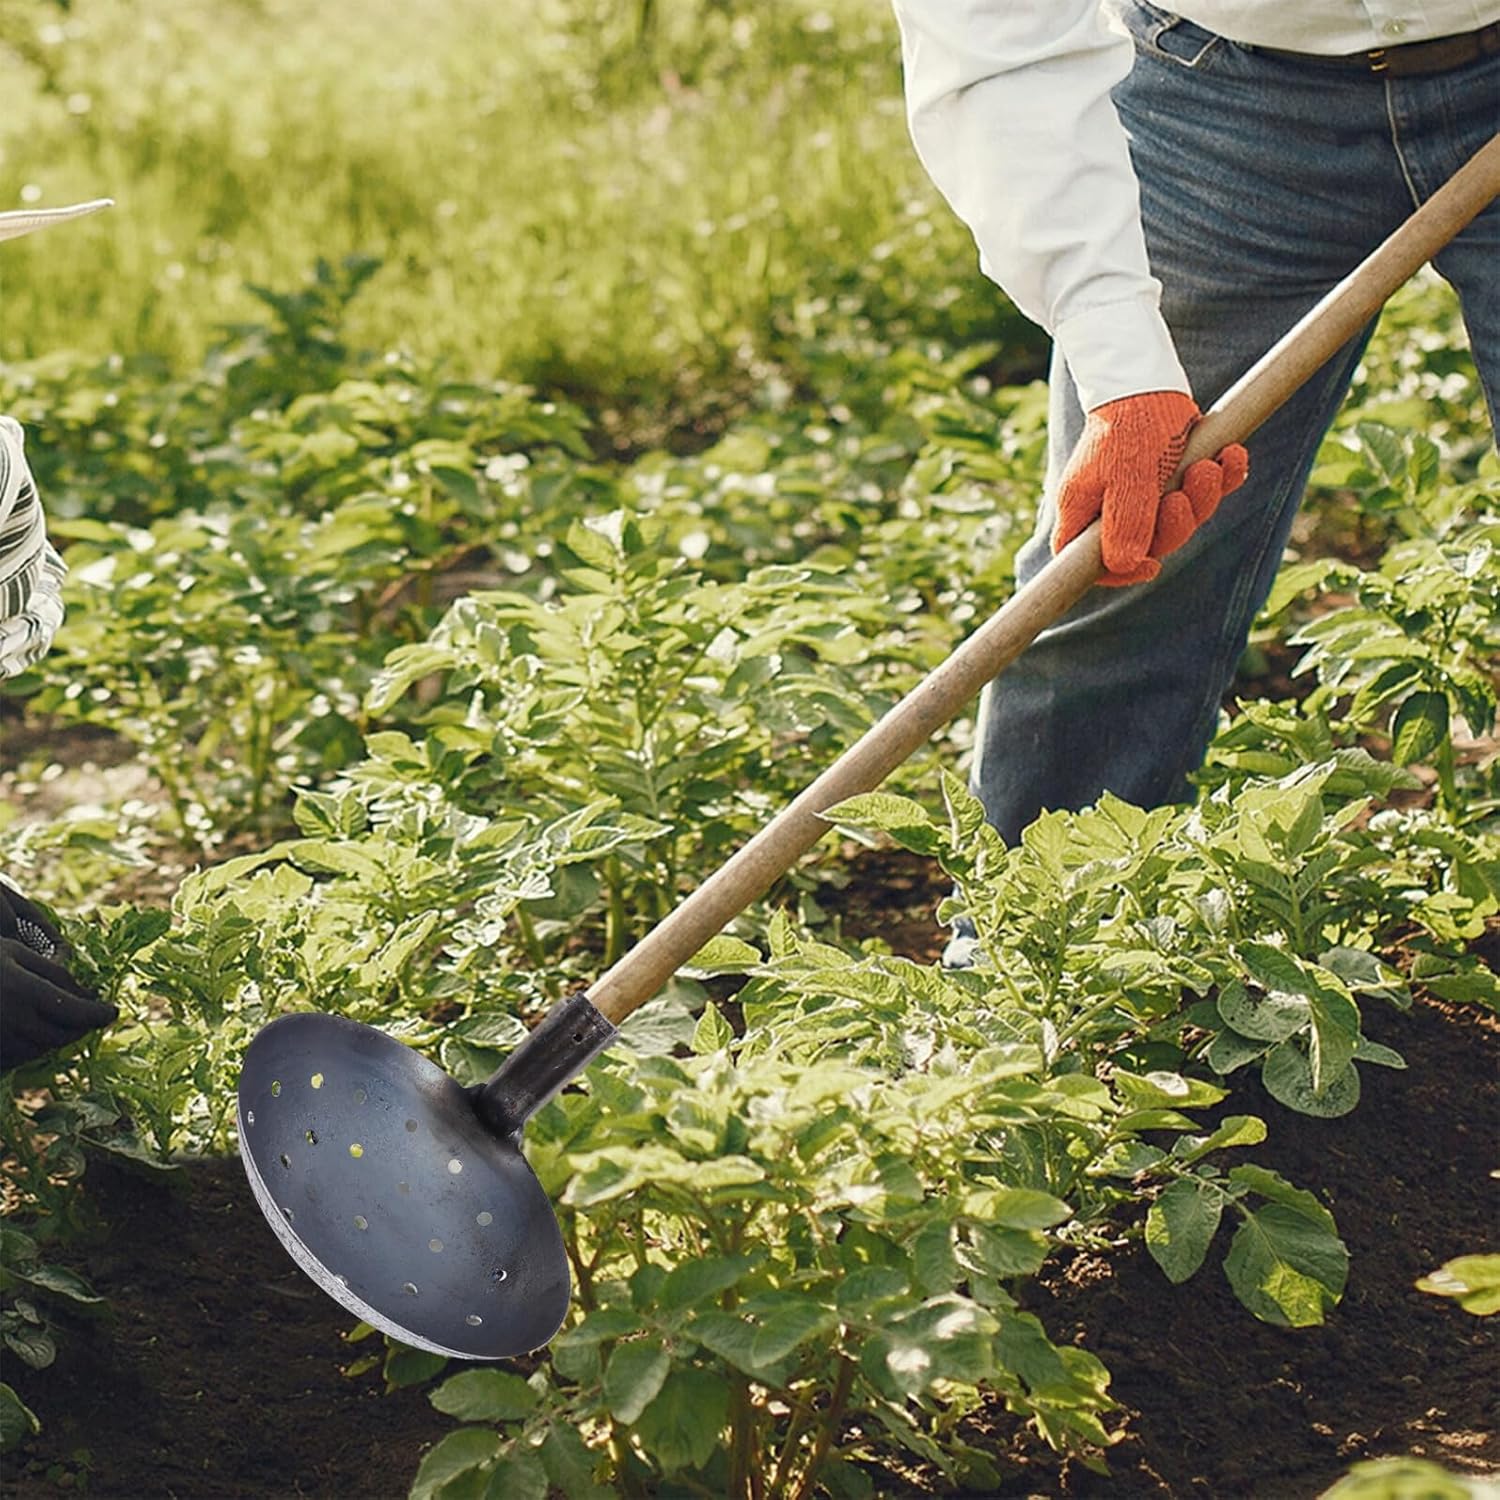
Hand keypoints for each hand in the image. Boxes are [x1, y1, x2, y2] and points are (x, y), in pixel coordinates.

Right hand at [0, 884, 117, 1073]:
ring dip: (57, 1037)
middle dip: (81, 1026)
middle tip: (91, 1016)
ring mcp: (0, 1042)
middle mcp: (12, 1022)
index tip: (112, 1012)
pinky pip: (19, 1057)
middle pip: (63, 1035)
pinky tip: (31, 1030)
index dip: (99, 1014)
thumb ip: (53, 973)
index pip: (76, 1012)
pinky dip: (33, 1045)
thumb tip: (88, 993)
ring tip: (62, 1021)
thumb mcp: (16, 954)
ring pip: (42, 1048)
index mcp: (23, 992)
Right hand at [1051, 390, 1249, 585]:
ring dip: (1204, 496)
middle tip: (1182, 495)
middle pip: (1147, 546)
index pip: (1092, 564)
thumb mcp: (1126, 478)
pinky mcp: (1176, 474)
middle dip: (1176, 525)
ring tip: (1207, 466)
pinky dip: (1223, 477)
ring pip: (1181, 520)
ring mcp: (1145, 494)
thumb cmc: (1128, 426)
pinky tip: (1231, 455)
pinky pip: (1206, 493)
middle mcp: (1112, 509)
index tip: (1151, 564)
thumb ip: (1125, 525)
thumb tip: (1125, 566)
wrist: (1149, 379)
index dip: (1120, 573)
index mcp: (1084, 513)